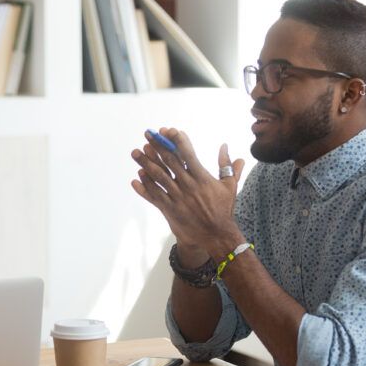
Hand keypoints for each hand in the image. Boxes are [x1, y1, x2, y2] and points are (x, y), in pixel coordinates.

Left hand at [131, 128, 246, 255]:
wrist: (215, 235)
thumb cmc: (223, 209)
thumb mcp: (230, 186)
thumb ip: (227, 166)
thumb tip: (225, 146)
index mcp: (202, 178)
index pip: (187, 154)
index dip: (176, 141)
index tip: (168, 130)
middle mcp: (188, 186)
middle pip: (169, 162)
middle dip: (157, 146)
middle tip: (147, 134)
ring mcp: (177, 198)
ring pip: (158, 177)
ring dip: (146, 163)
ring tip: (136, 152)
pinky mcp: (170, 209)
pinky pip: (154, 196)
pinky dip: (145, 187)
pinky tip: (137, 177)